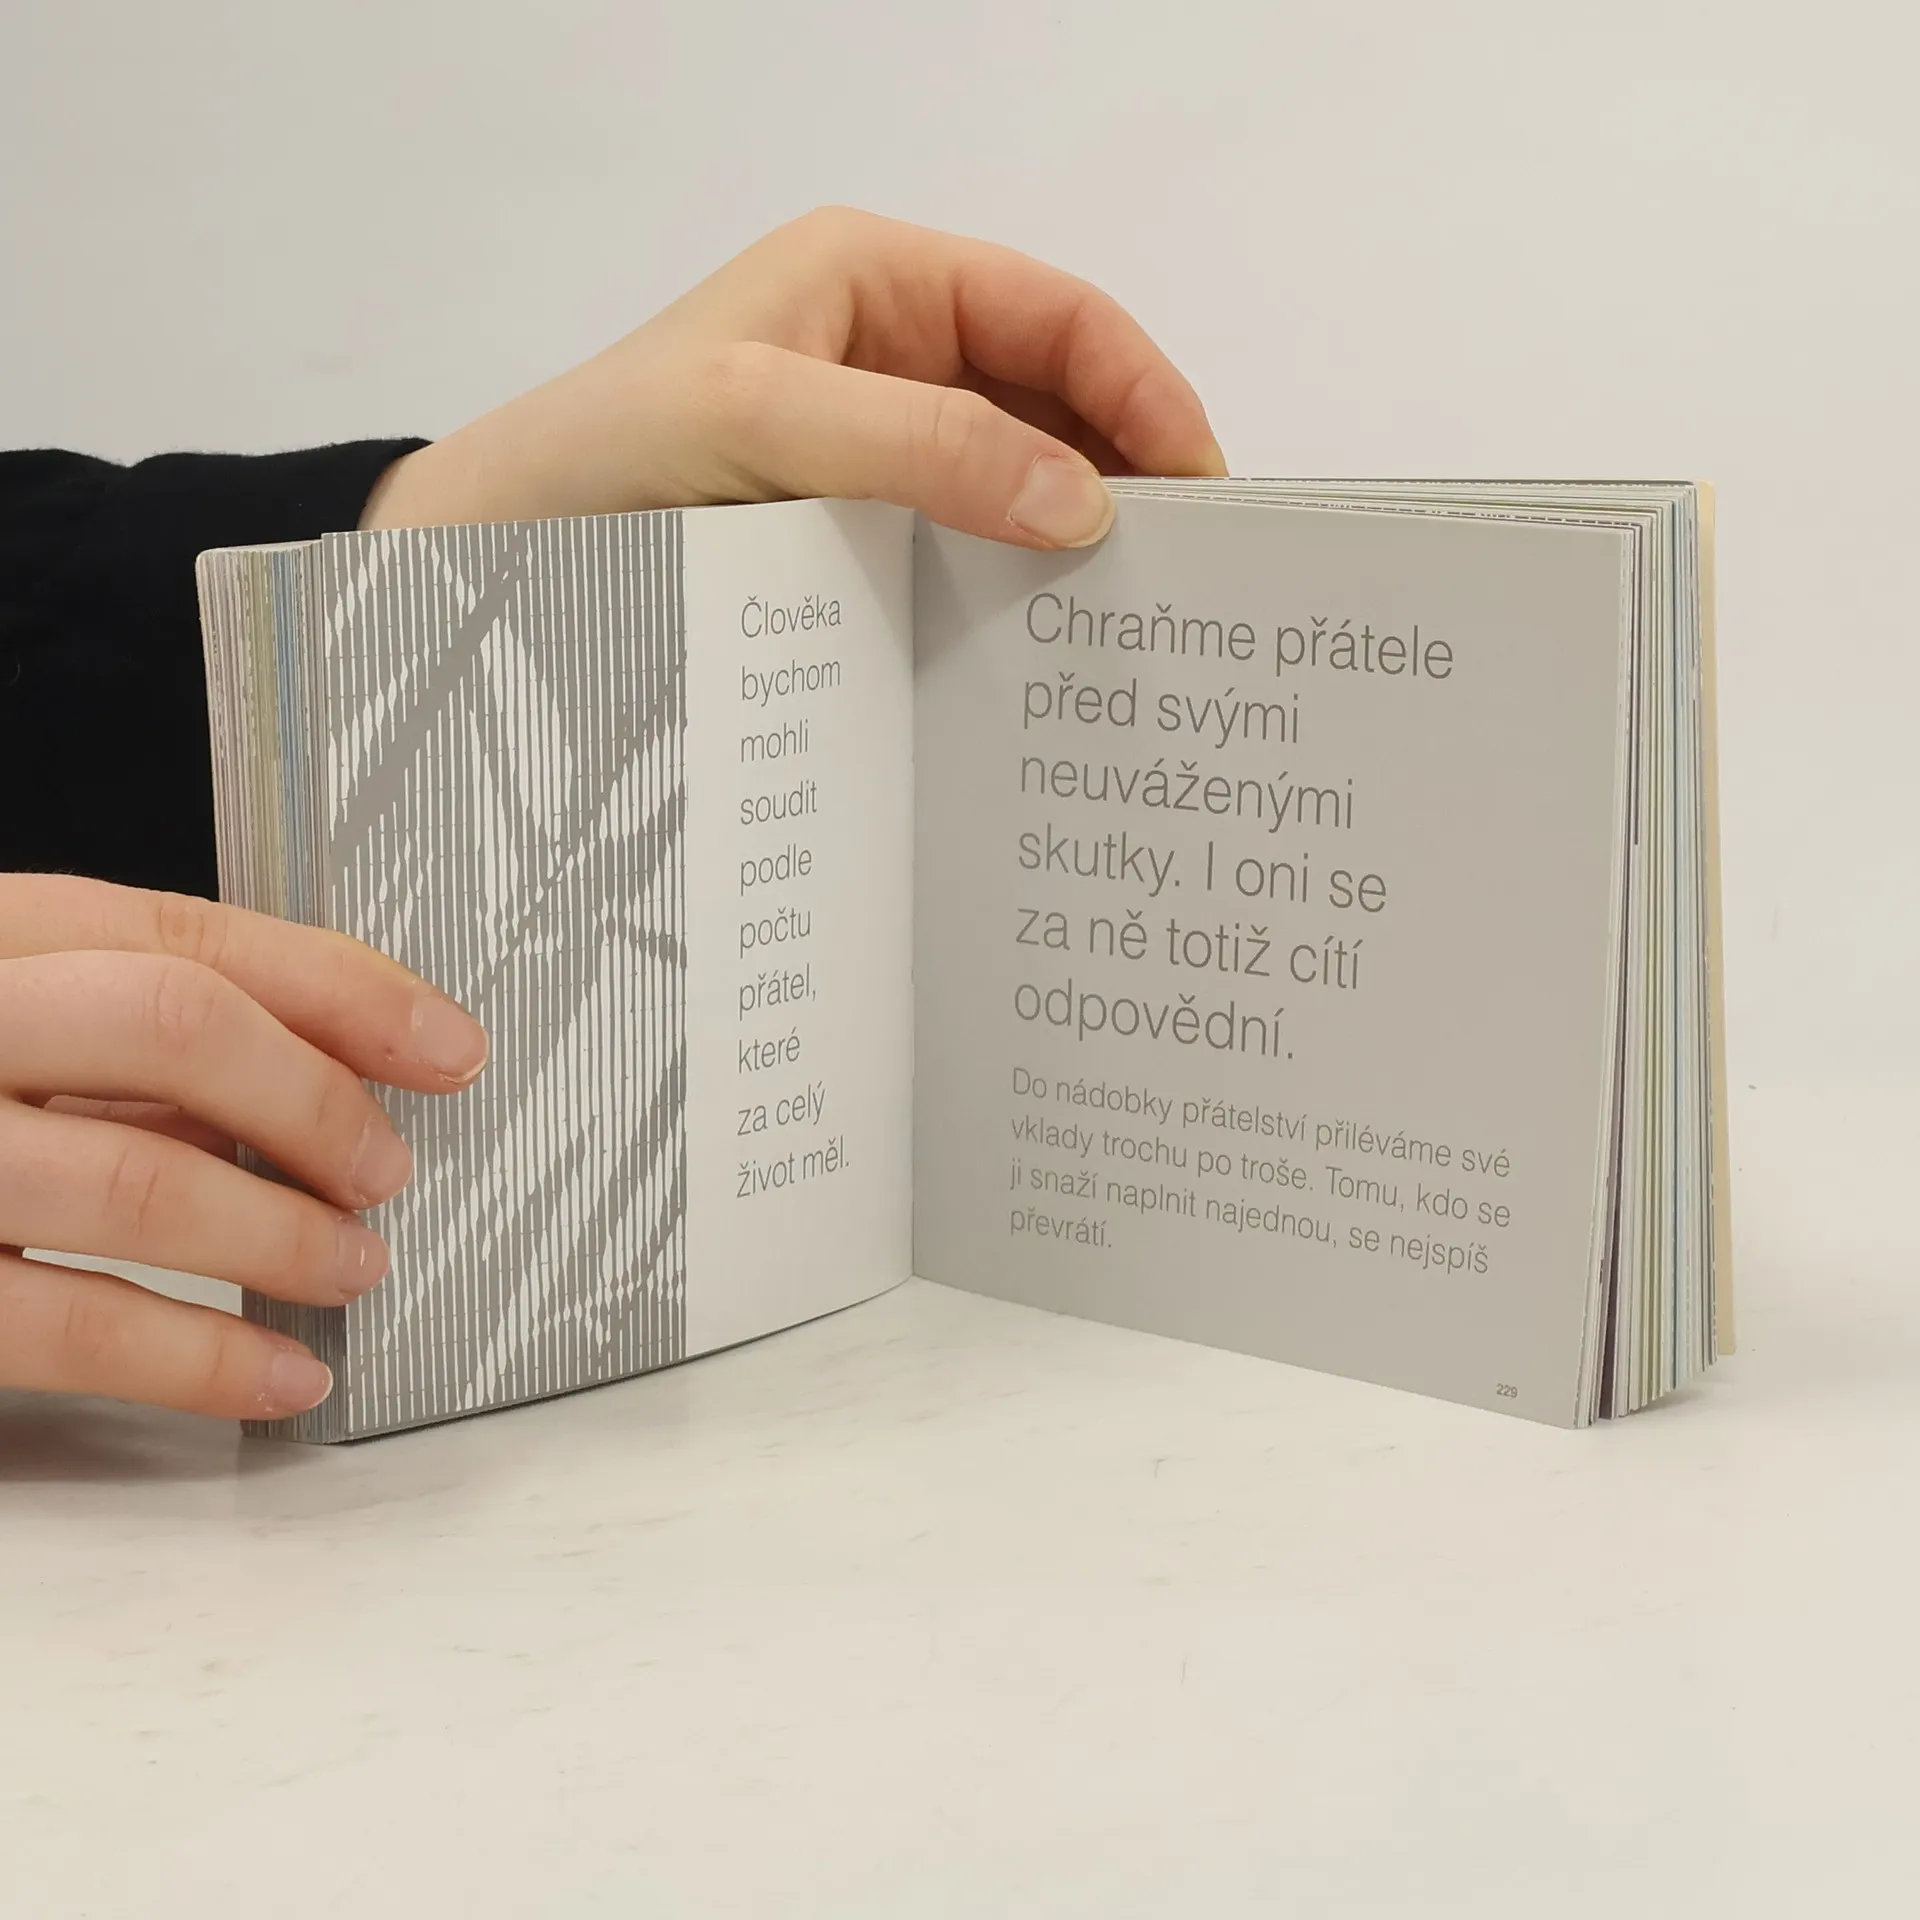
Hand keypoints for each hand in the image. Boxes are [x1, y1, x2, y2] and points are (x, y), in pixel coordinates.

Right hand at [0, 876, 486, 1419]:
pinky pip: (68, 1322)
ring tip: (354, 1268)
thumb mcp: (8, 1023)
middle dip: (315, 1099)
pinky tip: (282, 1373)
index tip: (445, 1042)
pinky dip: (204, 1356)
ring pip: (135, 1176)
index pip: (188, 930)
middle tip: (388, 1168)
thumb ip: (129, 1038)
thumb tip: (317, 1068)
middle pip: (173, 1022)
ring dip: (282, 1234)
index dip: (343, 986)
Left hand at [362, 206, 1225, 547]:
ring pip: (1014, 485)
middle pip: (1053, 403)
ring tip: (1126, 623)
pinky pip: (961, 550)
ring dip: (1071, 545)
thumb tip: (1079, 506)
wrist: (490, 553)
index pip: (1055, 316)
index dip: (1143, 390)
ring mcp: (875, 453)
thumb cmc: (599, 450)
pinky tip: (1038, 646)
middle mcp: (889, 359)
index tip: (1201, 487)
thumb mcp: (758, 418)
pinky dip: (1011, 591)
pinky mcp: (854, 536)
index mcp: (876, 282)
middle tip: (1180, 577)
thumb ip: (919, 445)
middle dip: (1124, 475)